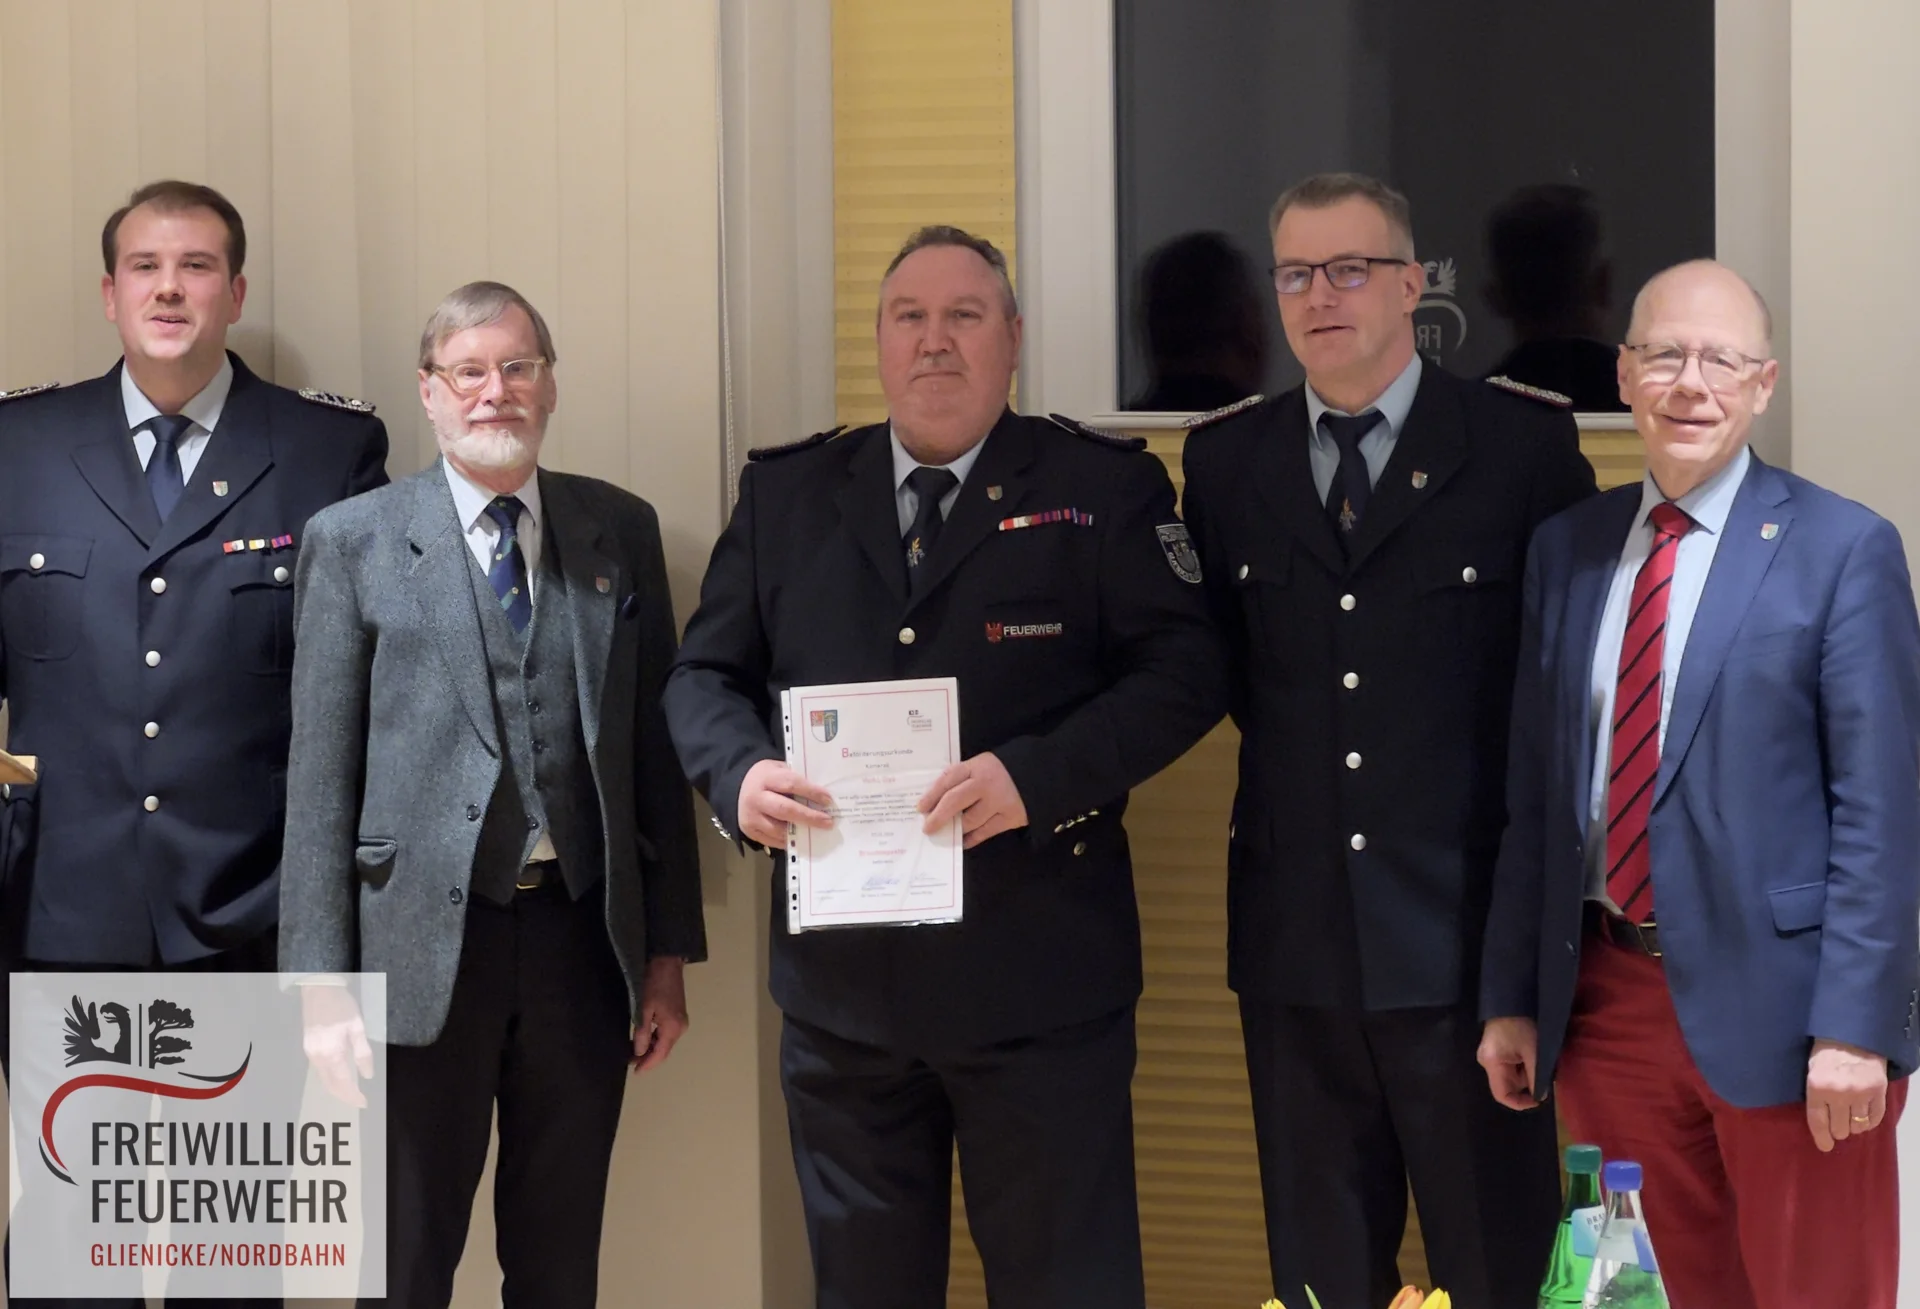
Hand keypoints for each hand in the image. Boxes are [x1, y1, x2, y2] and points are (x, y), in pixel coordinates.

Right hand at [300, 983, 373, 1108]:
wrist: (318, 989)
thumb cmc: (341, 1006)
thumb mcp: (357, 1027)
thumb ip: (362, 1052)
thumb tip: (368, 1076)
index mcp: (331, 1053)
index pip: (343, 1083)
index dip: (354, 1096)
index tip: (365, 1103)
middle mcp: (317, 1057)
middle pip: (330, 1085)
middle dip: (345, 1096)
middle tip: (360, 1102)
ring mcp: (310, 1053)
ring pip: (323, 1080)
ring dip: (337, 1089)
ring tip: (352, 1093)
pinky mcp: (308, 1048)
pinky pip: (319, 1071)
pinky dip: (330, 1079)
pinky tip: (340, 1078)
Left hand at [632, 956, 689, 1073]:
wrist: (667, 963)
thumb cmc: (654, 984)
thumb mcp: (643, 1009)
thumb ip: (642, 1033)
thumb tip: (639, 1052)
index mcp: (672, 1028)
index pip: (660, 1054)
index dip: (648, 1065)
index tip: (635, 1072)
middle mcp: (680, 1028)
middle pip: (664, 1050)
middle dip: (649, 1058)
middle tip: (631, 1063)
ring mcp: (681, 1022)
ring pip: (665, 1043)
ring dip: (652, 1049)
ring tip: (634, 1053)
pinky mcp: (679, 1016)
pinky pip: (667, 1034)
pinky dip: (656, 1040)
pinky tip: (645, 1040)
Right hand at [737, 758, 833, 847]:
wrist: (739, 786)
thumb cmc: (768, 777)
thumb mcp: (780, 770)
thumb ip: (797, 781)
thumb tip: (822, 798)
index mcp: (766, 778)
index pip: (791, 784)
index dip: (811, 792)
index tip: (828, 800)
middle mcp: (756, 798)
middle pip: (785, 809)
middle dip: (809, 817)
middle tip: (828, 821)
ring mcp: (751, 816)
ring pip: (778, 829)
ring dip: (800, 832)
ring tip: (816, 832)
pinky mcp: (749, 831)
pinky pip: (772, 840)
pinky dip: (788, 841)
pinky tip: (801, 838)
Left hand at [918, 752, 1027, 848]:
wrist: (1041, 774)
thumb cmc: (1002, 772)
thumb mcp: (982, 765)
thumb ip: (963, 778)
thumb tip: (936, 800)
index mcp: (976, 766)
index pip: (948, 780)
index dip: (931, 795)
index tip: (920, 808)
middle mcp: (986, 783)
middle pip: (954, 800)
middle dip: (938, 816)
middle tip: (928, 827)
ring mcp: (999, 801)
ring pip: (969, 820)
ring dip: (956, 828)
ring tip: (947, 833)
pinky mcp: (1010, 817)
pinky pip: (985, 832)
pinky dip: (971, 838)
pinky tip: (963, 841)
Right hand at [1476, 1016, 1542, 1109]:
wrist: (1511, 998)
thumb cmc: (1521, 1024)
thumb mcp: (1533, 1052)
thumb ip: (1537, 1077)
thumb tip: (1541, 1097)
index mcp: (1492, 1063)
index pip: (1502, 1095)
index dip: (1520, 1103)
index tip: (1539, 1100)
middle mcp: (1486, 1062)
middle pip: (1507, 1085)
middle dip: (1527, 1084)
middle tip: (1544, 1075)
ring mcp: (1489, 1055)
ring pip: (1510, 1075)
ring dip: (1526, 1073)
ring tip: (1538, 1060)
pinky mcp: (1494, 1049)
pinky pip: (1509, 1066)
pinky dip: (1523, 1065)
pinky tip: (1531, 1053)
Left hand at [1806, 1038, 1888, 1151]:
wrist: (1853, 1034)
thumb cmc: (1826, 1051)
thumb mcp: (1812, 1070)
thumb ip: (1815, 1095)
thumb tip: (1821, 1123)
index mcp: (1817, 1086)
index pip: (1818, 1121)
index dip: (1822, 1137)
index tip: (1825, 1147)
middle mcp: (1840, 1093)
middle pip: (1840, 1128)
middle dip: (1837, 1130)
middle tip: (1837, 1125)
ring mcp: (1861, 1093)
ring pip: (1857, 1126)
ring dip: (1853, 1126)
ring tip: (1850, 1118)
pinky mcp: (1879, 1091)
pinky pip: (1876, 1118)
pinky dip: (1869, 1122)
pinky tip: (1864, 1118)